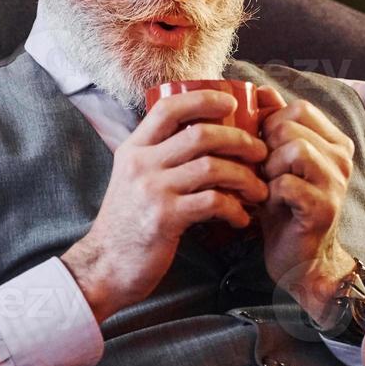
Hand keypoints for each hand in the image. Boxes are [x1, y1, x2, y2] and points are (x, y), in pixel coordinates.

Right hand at [61, 90, 269, 324]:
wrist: (104, 266)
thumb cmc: (127, 223)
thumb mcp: (132, 179)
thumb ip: (158, 157)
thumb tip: (200, 137)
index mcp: (134, 149)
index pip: (168, 108)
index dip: (203, 99)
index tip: (231, 102)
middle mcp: (141, 164)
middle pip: (200, 134)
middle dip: (240, 140)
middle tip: (260, 152)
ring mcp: (152, 190)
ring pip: (212, 167)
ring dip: (245, 177)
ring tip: (259, 189)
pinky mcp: (165, 218)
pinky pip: (213, 202)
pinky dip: (235, 209)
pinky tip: (241, 218)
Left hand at [254, 87, 356, 321]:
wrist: (301, 261)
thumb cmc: (285, 207)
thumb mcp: (278, 161)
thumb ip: (273, 124)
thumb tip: (260, 89)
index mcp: (335, 142)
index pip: (299, 108)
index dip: (271, 123)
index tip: (264, 148)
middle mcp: (342, 159)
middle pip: (291, 126)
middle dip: (266, 147)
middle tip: (264, 172)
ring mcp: (336, 184)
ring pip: (293, 150)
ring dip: (269, 170)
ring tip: (267, 187)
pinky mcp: (323, 208)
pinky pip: (286, 184)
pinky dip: (269, 194)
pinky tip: (270, 206)